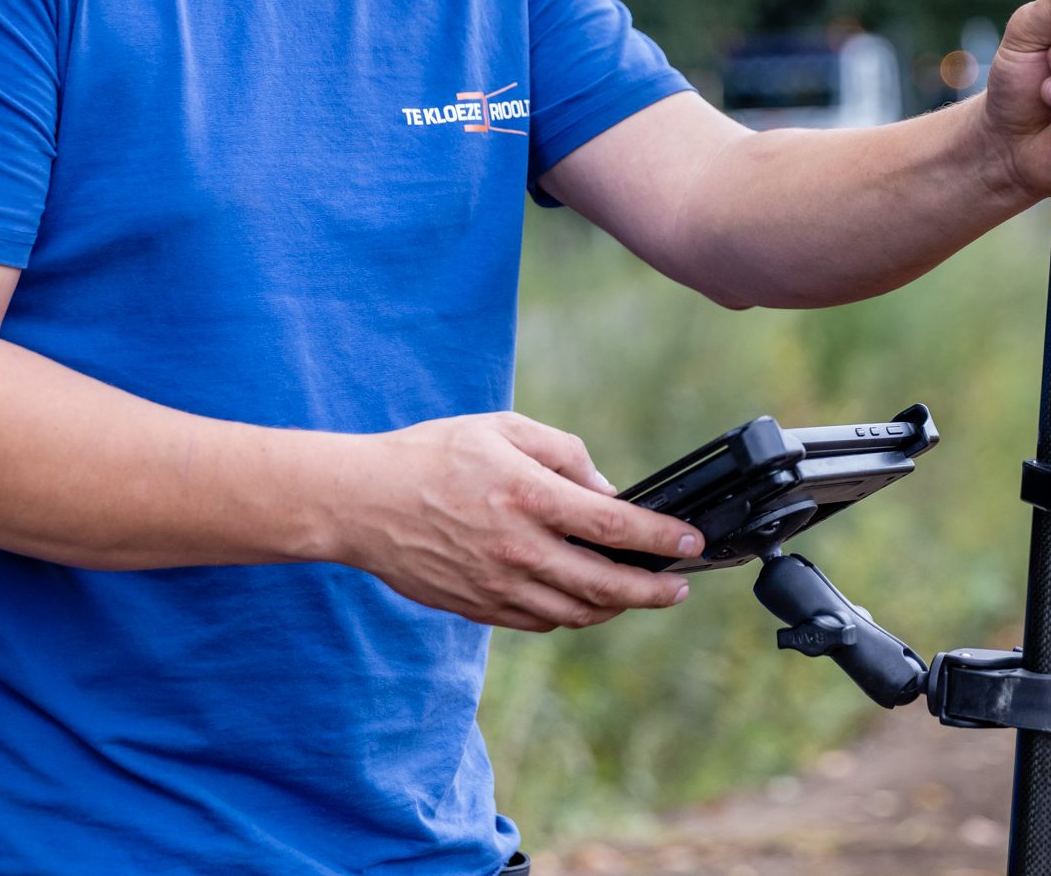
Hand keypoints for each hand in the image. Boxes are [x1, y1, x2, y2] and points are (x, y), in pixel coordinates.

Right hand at [329, 412, 703, 632]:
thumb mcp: (501, 429)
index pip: (612, 524)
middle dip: (652, 590)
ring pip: (575, 613)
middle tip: (679, 589)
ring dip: (614, 608)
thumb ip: (562, 454)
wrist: (360, 502)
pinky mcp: (477, 607)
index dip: (659, 538)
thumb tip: (605, 490)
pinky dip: (570, 615)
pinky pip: (538, 622)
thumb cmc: (431, 455)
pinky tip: (583, 600)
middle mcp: (517, 548)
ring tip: (636, 595)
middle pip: (604, 584)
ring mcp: (496, 585)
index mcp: (527, 496)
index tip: (690, 542)